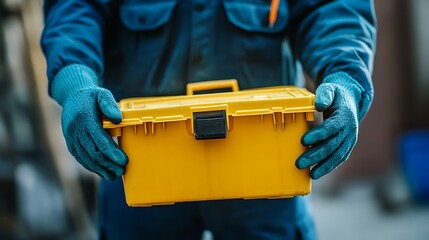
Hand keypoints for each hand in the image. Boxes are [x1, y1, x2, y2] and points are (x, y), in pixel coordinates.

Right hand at [53, 65, 127, 180]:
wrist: (71, 97)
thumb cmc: (91, 97)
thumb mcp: (101, 94)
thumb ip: (109, 105)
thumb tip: (118, 119)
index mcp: (84, 119)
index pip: (99, 140)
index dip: (112, 152)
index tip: (124, 161)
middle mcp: (75, 130)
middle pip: (93, 152)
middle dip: (108, 164)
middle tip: (122, 170)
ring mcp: (71, 138)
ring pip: (86, 158)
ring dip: (100, 169)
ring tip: (113, 175)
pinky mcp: (70, 143)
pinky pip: (81, 158)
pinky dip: (91, 167)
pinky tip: (102, 172)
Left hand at [296, 72, 368, 178]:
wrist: (349, 99)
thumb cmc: (335, 94)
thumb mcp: (330, 88)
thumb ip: (324, 94)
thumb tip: (319, 105)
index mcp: (344, 115)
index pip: (331, 127)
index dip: (318, 135)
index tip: (303, 141)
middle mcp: (349, 130)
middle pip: (332, 145)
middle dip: (316, 155)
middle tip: (299, 163)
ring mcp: (350, 139)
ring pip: (337, 155)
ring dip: (323, 166)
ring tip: (310, 174)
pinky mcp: (347, 145)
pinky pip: (339, 158)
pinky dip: (329, 167)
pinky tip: (317, 173)